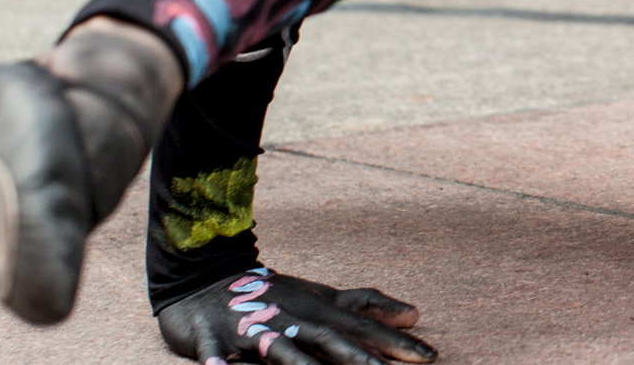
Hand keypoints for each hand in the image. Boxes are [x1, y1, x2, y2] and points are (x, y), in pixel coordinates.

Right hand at [158, 268, 437, 364]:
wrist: (204, 276)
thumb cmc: (272, 294)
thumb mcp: (321, 297)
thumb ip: (366, 307)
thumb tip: (415, 314)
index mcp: (313, 310)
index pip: (360, 327)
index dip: (393, 342)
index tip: (428, 357)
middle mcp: (288, 317)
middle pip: (328, 340)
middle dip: (358, 359)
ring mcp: (250, 328)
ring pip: (277, 349)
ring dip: (297, 364)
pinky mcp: (211, 337)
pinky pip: (213, 354)